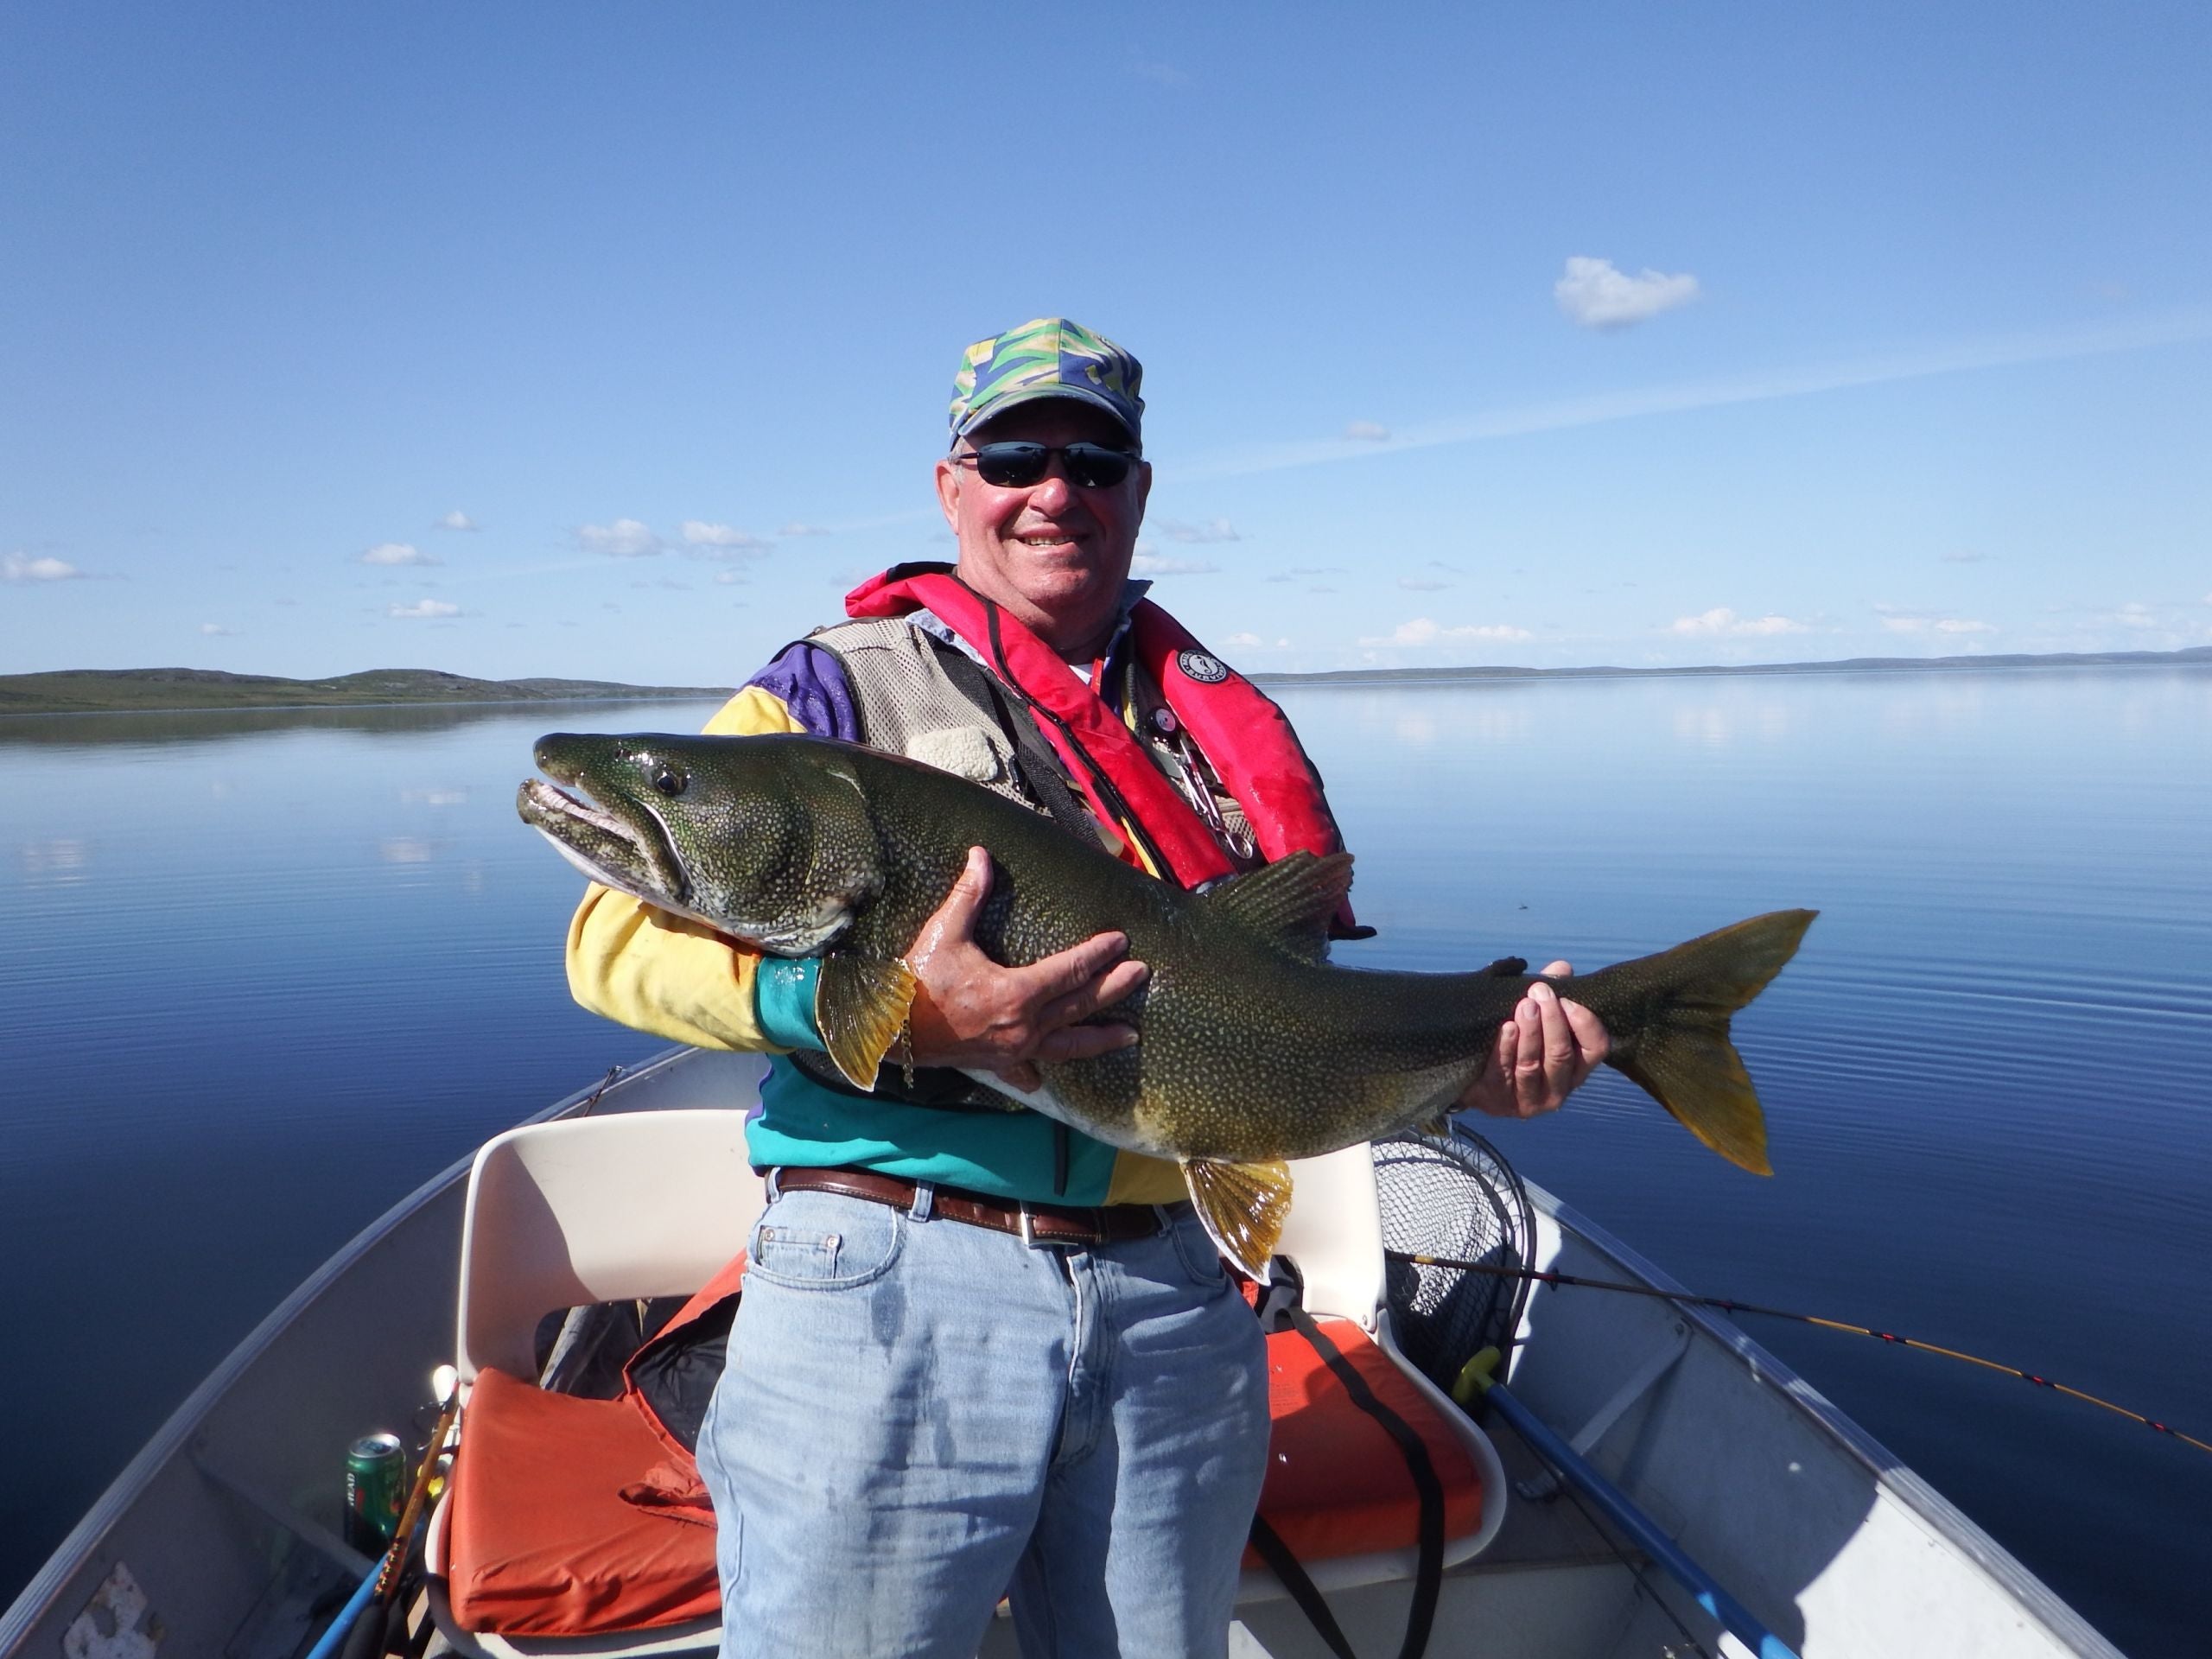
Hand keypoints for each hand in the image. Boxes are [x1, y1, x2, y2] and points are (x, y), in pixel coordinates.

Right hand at [904, 847, 1148, 1090]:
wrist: (889, 1027)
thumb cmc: (917, 979)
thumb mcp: (945, 932)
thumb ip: (969, 895)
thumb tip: (981, 855)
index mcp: (1017, 993)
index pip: (1071, 970)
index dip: (1098, 954)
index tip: (1120, 941)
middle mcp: (1024, 1026)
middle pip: (1080, 1005)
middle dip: (1114, 988)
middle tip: (1141, 974)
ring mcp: (1014, 1050)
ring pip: (1069, 1046)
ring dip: (1101, 1038)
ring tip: (1130, 1035)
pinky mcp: (998, 1064)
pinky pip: (1027, 1071)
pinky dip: (1041, 1072)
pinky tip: (1051, 1077)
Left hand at [1459, 961, 1608, 1119]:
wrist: (1471, 1074)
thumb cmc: (1514, 1042)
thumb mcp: (1534, 1016)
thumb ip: (1550, 993)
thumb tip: (1561, 968)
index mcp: (1576, 1068)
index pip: (1596, 1048)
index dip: (1585, 1023)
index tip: (1565, 999)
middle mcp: (1559, 1089)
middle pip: (1561, 1055)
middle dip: (1552, 1020)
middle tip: (1539, 991)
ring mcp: (1530, 1101)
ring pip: (1532, 1065)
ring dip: (1530, 1033)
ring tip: (1524, 1006)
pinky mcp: (1500, 1103)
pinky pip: (1503, 1073)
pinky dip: (1505, 1048)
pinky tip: (1506, 1028)